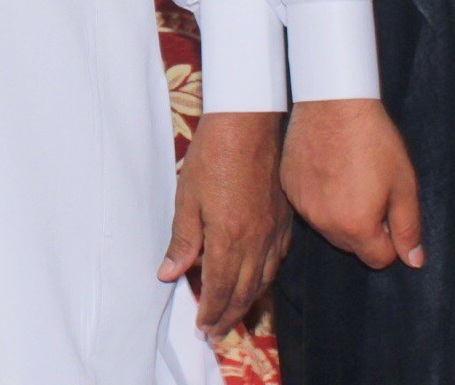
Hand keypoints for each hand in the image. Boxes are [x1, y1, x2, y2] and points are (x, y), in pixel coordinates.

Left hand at [159, 111, 290, 338]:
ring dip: (248, 300)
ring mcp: (274, 231)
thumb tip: (170, 273)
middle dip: (229, 315)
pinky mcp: (284, 219)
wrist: (248, 123)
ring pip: (264, 279)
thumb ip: (183, 240)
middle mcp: (256, 241)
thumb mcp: (187, 197)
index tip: (202, 327)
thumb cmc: (213, 155)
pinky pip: (278, 259)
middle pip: (244, 291)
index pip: (219, 289)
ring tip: (235, 313)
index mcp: (228, 238)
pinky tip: (259, 277)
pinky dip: (266, 277)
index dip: (211, 312)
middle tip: (216, 331)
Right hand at [280, 98, 423, 270]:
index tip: (389, 208)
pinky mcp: (289, 187)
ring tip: (350, 177)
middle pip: (352, 246)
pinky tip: (330, 169)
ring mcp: (303, 206)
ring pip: (329, 227)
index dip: (391, 237)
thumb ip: (408, 227)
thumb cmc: (373, 140)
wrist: (333, 103)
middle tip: (372, 190)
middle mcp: (324, 224)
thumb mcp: (404, 184)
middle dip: (366, 229)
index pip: (379, 259)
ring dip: (342, 214)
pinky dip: (321, 197)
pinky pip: (310, 206)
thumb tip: (413, 261)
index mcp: (356, 227)